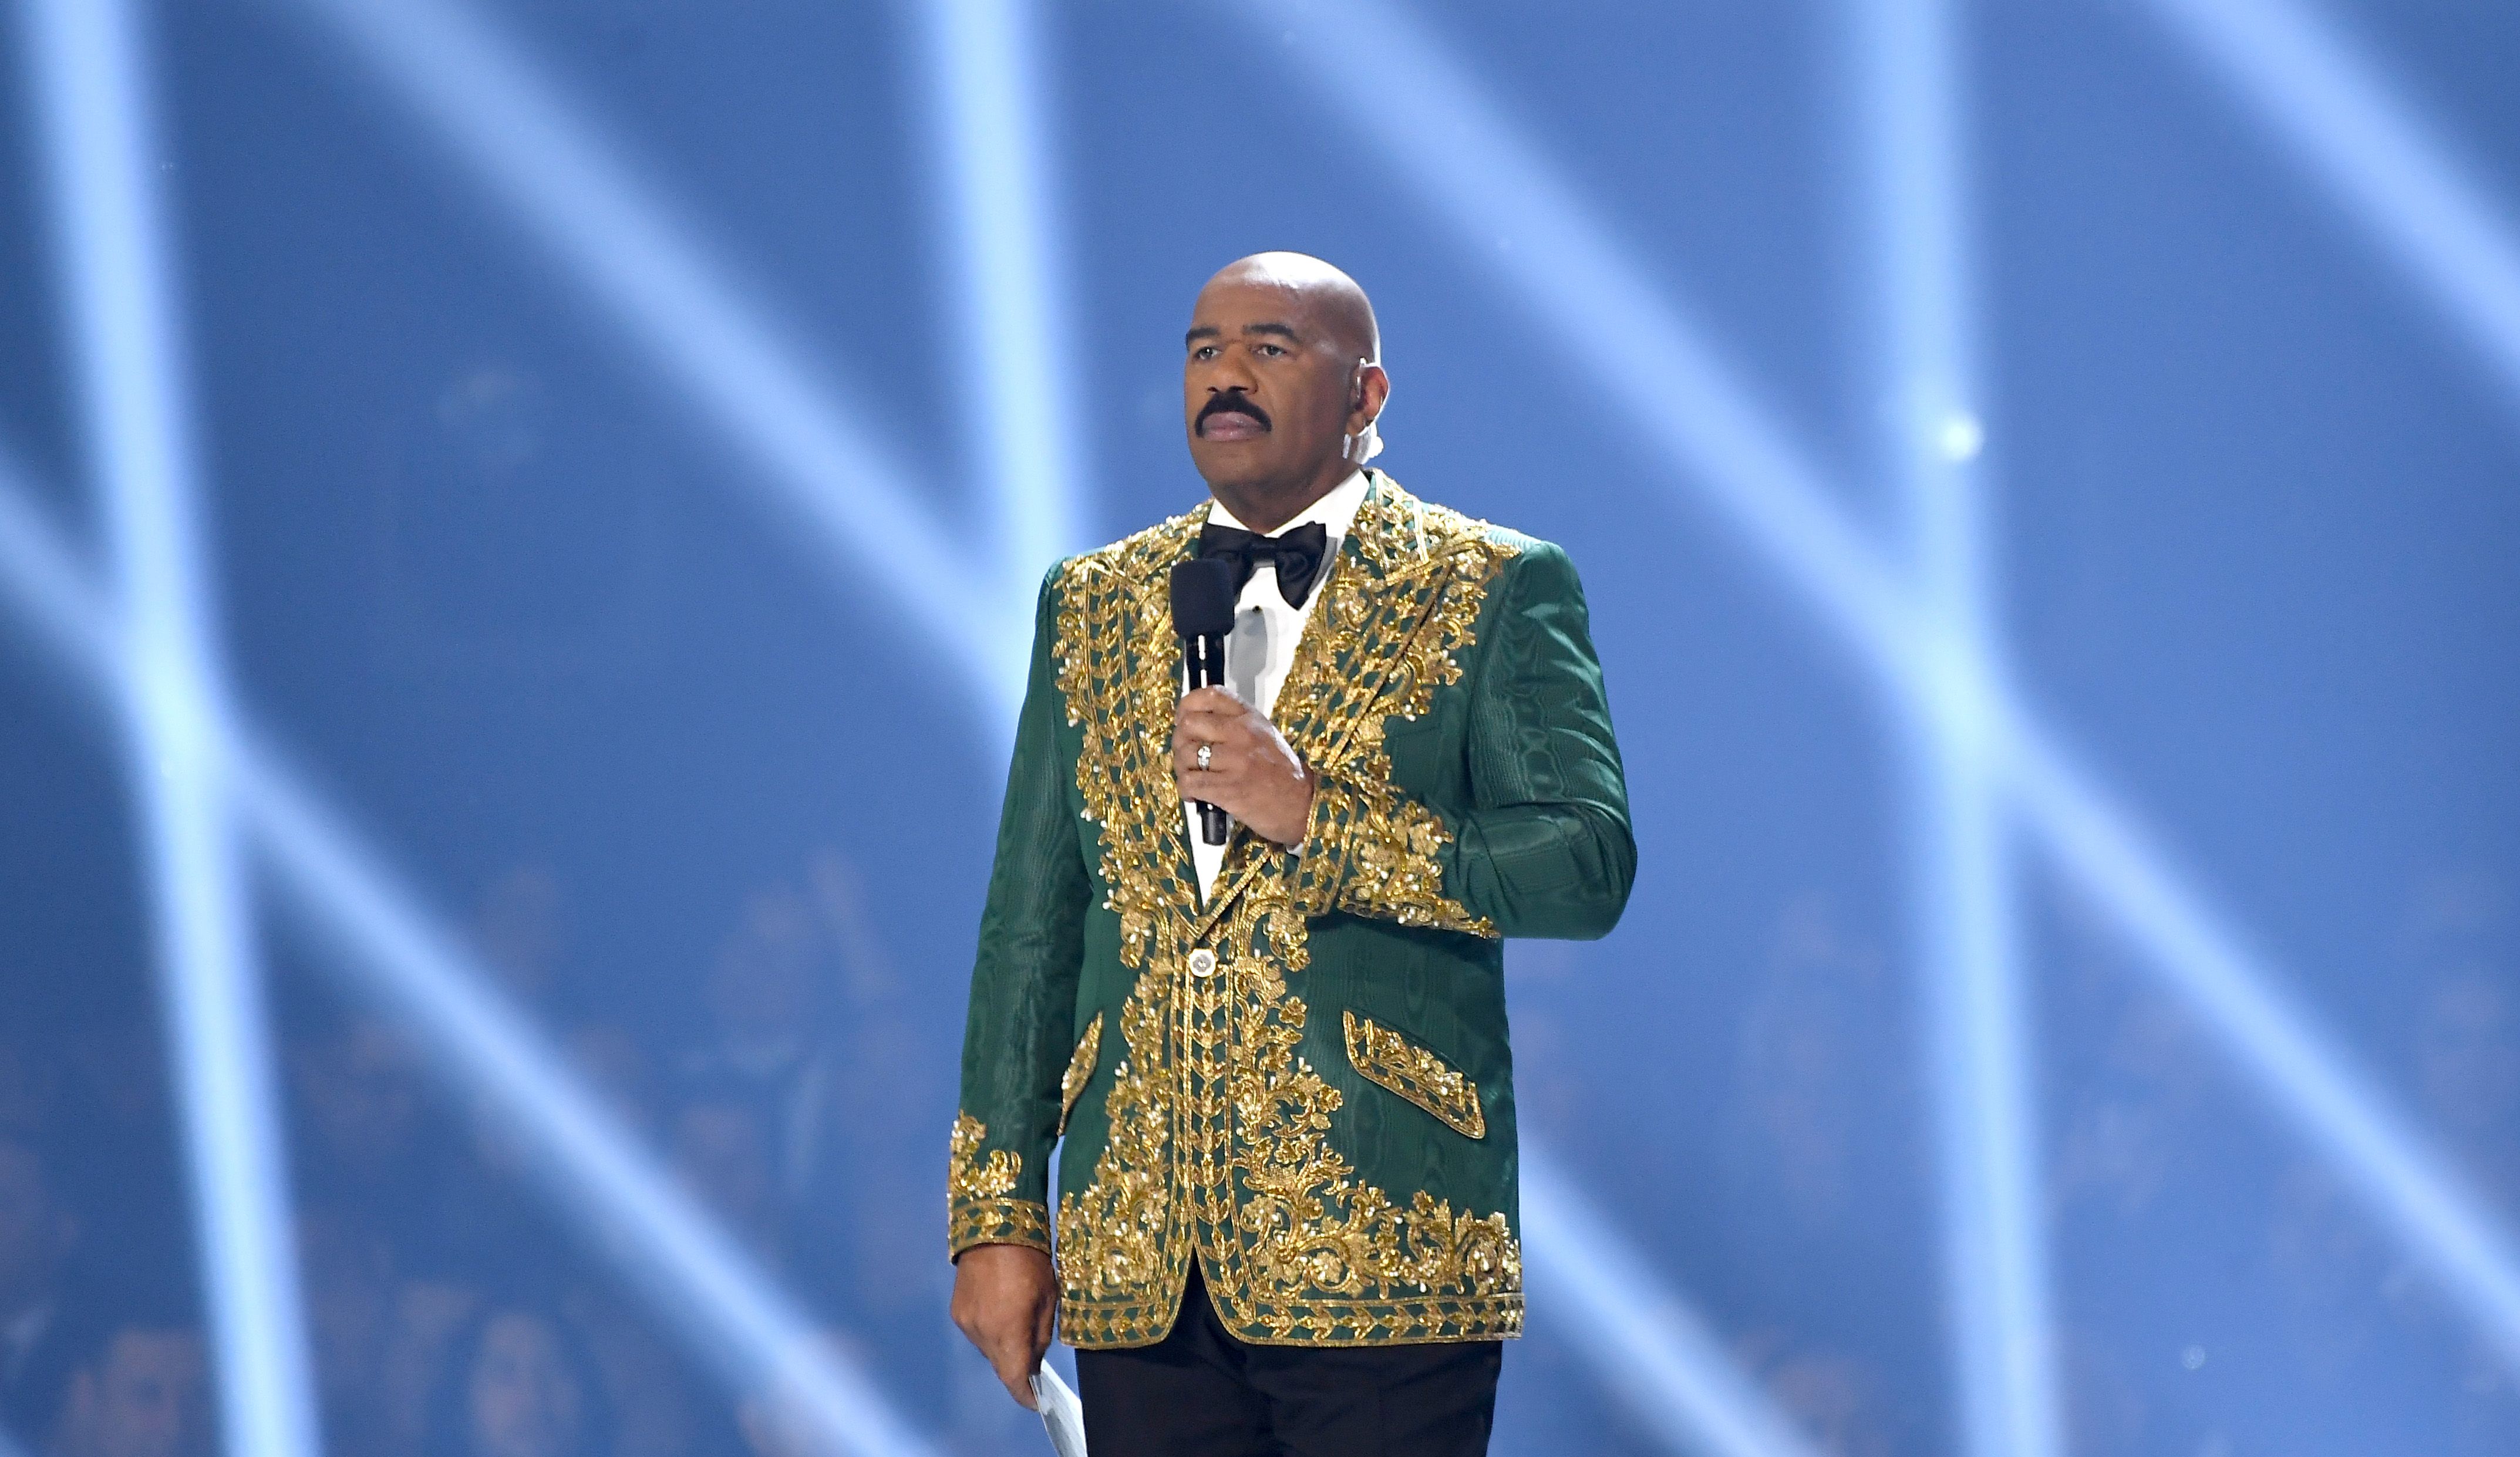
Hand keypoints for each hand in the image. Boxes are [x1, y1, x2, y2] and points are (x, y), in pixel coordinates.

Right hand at [950, 1244, 1055, 1408]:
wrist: (994, 1228)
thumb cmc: (1031, 1261)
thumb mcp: (1049, 1299)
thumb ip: (1041, 1337)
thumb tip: (1034, 1363)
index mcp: (1008, 1330)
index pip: (1013, 1378)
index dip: (1025, 1395)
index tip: (1037, 1402)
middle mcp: (982, 1332)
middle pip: (1001, 1365)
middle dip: (1017, 1368)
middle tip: (1034, 1362)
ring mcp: (966, 1323)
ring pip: (988, 1350)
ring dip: (1004, 1348)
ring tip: (1017, 1326)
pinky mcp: (957, 1313)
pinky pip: (977, 1333)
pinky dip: (990, 1332)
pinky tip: (1000, 1313)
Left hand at [1173, 686, 1314, 845]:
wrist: (1303, 806)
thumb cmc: (1283, 774)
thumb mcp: (1265, 736)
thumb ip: (1236, 726)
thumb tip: (1196, 728)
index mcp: (1250, 718)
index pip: (1210, 695)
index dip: (1187, 706)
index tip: (1183, 720)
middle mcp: (1241, 733)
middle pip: (1189, 724)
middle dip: (1179, 741)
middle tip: (1185, 756)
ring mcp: (1234, 760)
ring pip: (1186, 754)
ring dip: (1181, 768)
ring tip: (1191, 778)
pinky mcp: (1228, 788)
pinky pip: (1189, 782)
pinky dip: (1185, 789)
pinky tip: (1193, 795)